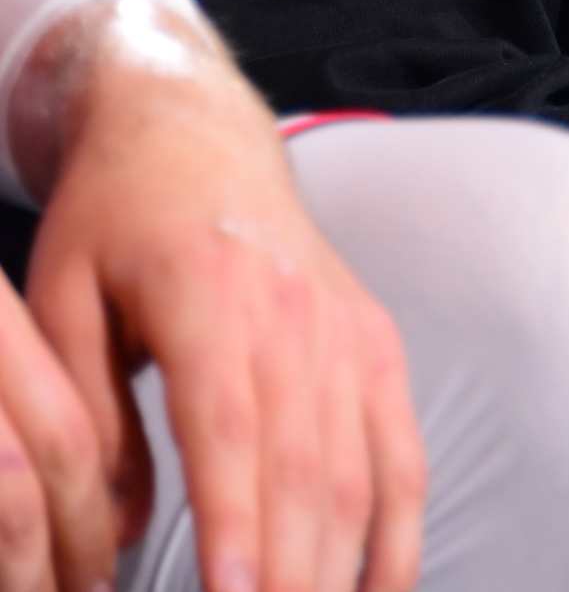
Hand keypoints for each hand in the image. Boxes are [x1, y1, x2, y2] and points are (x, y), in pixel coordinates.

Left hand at [16, 0, 426, 591]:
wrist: (194, 129)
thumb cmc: (114, 216)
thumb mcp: (60, 296)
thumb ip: (89, 414)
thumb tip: (119, 533)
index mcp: (206, 294)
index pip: (228, 430)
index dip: (234, 523)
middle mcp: (290, 312)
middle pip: (301, 466)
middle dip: (290, 577)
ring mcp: (342, 326)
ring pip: (356, 466)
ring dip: (341, 567)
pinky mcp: (373, 338)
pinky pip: (400, 444)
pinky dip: (401, 523)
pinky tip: (385, 589)